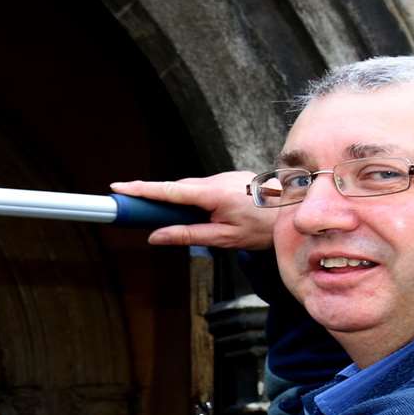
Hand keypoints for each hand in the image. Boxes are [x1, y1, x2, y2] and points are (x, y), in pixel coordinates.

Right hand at [110, 171, 274, 249]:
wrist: (295, 209)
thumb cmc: (262, 227)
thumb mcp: (223, 238)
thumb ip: (187, 235)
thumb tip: (156, 236)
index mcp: (212, 194)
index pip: (168, 191)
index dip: (141, 190)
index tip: (119, 187)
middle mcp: (216, 179)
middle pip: (175, 188)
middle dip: (154, 196)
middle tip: (132, 206)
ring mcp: (223, 176)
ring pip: (189, 188)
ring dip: (177, 201)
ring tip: (176, 219)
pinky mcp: (229, 178)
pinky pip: (202, 187)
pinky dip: (193, 199)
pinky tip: (201, 214)